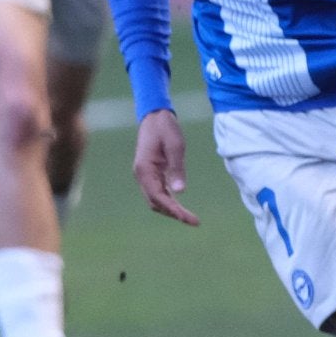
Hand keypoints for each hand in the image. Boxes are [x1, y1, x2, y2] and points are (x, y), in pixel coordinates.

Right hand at [133, 111, 199, 225]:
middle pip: (155, 202)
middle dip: (173, 213)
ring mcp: (145, 174)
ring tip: (190, 218)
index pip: (157, 197)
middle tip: (194, 221)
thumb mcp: (176, 146)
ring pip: (156, 199)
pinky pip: (158, 191)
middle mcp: (141, 175)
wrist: (155, 115)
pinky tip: (181, 206)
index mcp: (144, 169)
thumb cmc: (166, 128)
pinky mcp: (151, 172)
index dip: (172, 209)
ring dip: (171, 209)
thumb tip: (180, 192)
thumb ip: (177, 168)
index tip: (187, 218)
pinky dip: (169, 200)